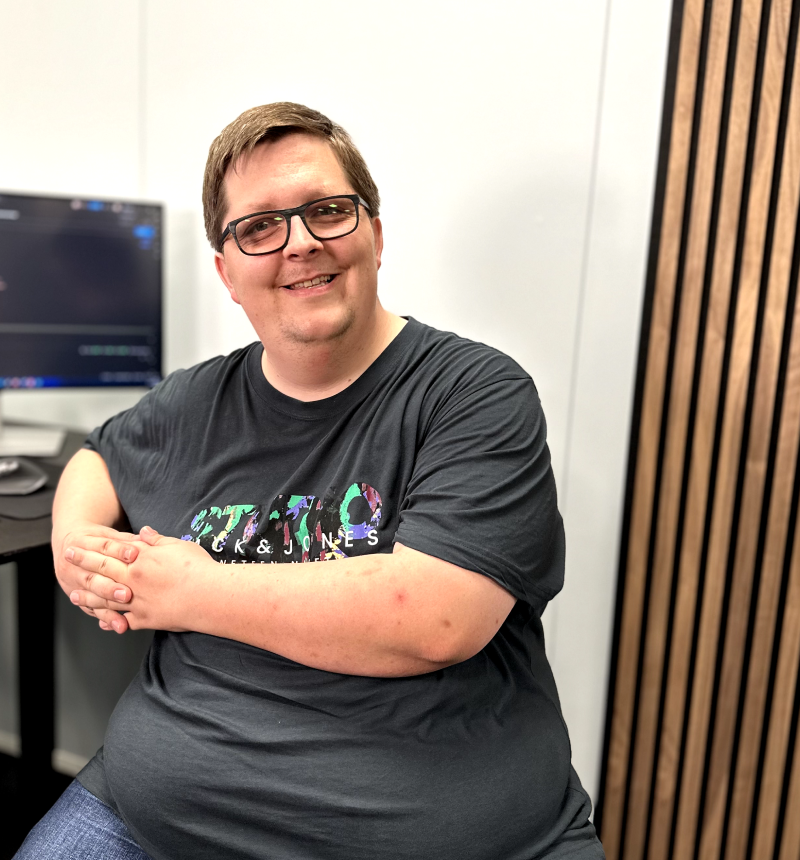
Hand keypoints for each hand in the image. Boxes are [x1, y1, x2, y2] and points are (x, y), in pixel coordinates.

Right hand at [54, 523, 139, 633]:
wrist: (68, 547)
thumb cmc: (96, 540)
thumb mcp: (108, 534)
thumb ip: (127, 539)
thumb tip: (147, 536)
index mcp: (82, 543)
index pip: (103, 546)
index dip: (119, 550)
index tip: (135, 555)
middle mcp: (75, 566)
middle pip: (93, 577)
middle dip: (110, 587)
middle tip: (127, 594)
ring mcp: (74, 584)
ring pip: (91, 597)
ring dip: (108, 608)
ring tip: (123, 620)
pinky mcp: (80, 598)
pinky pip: (93, 610)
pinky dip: (107, 618)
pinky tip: (119, 625)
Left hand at [65, 526, 213, 633]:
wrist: (211, 595)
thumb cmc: (199, 568)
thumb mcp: (179, 546)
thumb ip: (157, 541)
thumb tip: (143, 533)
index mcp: (142, 559)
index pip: (110, 550)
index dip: (91, 547)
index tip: (76, 545)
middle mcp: (135, 579)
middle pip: (101, 571)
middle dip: (82, 564)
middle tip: (67, 559)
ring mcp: (138, 601)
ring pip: (106, 598)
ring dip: (88, 596)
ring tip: (75, 595)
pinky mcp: (146, 619)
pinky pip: (123, 620)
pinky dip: (112, 620)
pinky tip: (103, 621)